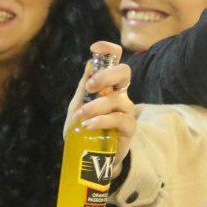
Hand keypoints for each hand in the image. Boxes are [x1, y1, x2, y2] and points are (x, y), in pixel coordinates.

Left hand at [65, 41, 135, 170]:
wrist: (90, 158)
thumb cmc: (85, 129)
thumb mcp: (77, 107)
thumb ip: (83, 89)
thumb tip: (89, 65)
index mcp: (109, 86)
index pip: (115, 61)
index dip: (108, 49)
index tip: (94, 48)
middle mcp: (121, 94)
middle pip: (124, 72)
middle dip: (106, 75)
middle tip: (90, 86)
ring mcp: (127, 111)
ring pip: (116, 99)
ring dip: (95, 106)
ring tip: (81, 117)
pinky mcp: (129, 128)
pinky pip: (118, 119)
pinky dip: (101, 120)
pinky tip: (88, 125)